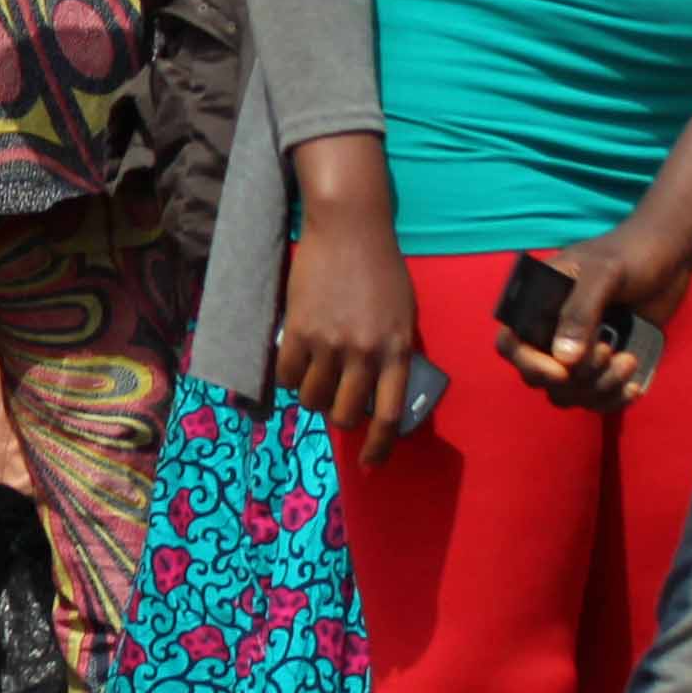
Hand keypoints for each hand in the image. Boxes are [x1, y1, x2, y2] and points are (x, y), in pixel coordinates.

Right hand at [272, 201, 424, 463]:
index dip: (380, 447)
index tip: (372, 463)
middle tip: (337, 403)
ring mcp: (329, 342)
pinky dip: (290, 379)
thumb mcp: (403, 314)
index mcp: (397, 350)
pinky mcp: (299, 330)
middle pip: (346, 414)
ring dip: (313, 398)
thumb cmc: (382, 269)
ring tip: (315, 380)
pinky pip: (288, 375)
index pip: (389, 415)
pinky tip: (296, 365)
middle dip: (340, 417)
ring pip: (312, 399)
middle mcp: (364, 352)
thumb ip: (394, 351)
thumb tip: (378, 389)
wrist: (350, 229)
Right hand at [502, 221, 691, 412]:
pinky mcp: (603, 366)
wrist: (668, 259)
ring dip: (597, 388)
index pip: (511, 344)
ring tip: (628, 361)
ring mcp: (576, 352)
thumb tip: (564, 360)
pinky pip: (595, 399)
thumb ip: (580, 311)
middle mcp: (549, 333)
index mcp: (537, 304)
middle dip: (574, 377)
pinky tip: (634, 387)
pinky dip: (613, 400)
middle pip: (539, 377)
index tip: (561, 372)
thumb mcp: (603, 274)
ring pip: (568, 393)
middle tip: (608, 351)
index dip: (528, 363)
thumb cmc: (628, 255)